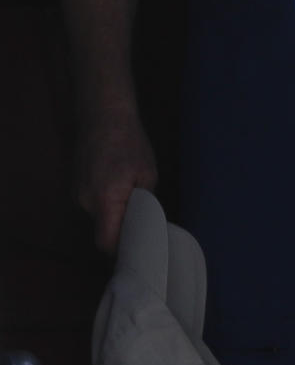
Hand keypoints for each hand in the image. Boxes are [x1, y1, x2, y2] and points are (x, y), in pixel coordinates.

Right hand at [75, 107, 158, 254]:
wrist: (103, 115)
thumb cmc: (129, 142)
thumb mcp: (148, 174)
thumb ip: (145, 203)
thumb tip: (146, 224)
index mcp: (106, 199)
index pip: (106, 242)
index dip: (121, 249)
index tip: (137, 248)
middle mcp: (86, 201)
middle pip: (103, 230)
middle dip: (121, 229)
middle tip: (141, 221)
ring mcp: (78, 193)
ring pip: (99, 216)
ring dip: (114, 212)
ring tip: (129, 193)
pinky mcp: (76, 186)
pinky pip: (93, 203)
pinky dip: (106, 201)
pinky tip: (117, 183)